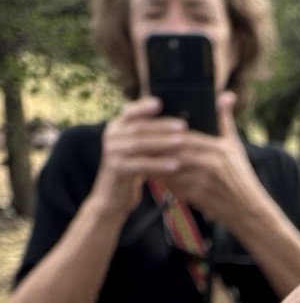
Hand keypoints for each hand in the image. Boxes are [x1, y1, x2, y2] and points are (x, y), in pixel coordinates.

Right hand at [93, 96, 188, 217]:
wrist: (113, 199)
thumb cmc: (132, 172)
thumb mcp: (138, 151)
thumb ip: (148, 136)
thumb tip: (175, 123)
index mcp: (116, 128)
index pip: (129, 112)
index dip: (143, 106)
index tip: (160, 103)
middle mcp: (111, 136)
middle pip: (139, 128)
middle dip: (162, 126)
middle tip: (184, 126)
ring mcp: (112, 152)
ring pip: (140, 144)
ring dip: (163, 143)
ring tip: (183, 142)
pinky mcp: (117, 169)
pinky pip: (141, 164)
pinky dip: (159, 164)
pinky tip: (175, 165)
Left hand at [152, 91, 267, 226]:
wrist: (248, 209)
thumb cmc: (241, 176)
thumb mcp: (235, 146)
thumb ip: (225, 120)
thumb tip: (227, 95)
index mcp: (218, 148)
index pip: (185, 136)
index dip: (165, 132)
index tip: (149, 127)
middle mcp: (210, 164)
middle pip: (174, 152)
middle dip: (156, 148)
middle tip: (138, 142)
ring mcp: (204, 181)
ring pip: (171, 170)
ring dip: (156, 164)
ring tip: (140, 157)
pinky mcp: (199, 197)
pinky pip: (175, 186)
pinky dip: (163, 181)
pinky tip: (153, 175)